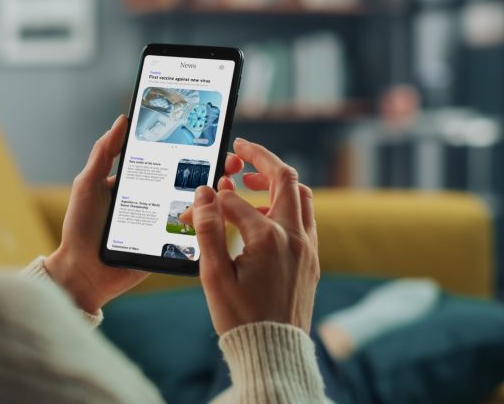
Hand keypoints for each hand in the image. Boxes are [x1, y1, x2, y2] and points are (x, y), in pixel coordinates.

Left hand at [45, 115, 243, 312]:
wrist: (82, 274)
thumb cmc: (80, 228)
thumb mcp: (89, 184)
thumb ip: (104, 153)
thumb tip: (123, 119)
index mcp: (136, 181)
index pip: (166, 159)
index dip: (188, 148)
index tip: (211, 138)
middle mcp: (152, 199)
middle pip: (186, 179)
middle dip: (211, 169)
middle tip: (230, 163)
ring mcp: (162, 222)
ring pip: (194, 204)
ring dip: (214, 194)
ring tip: (227, 185)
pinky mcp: (167, 245)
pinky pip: (191, 232)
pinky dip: (206, 222)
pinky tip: (218, 212)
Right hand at [185, 138, 318, 333]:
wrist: (274, 352)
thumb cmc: (241, 318)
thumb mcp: (214, 275)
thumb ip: (209, 230)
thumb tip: (204, 194)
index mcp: (269, 237)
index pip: (233, 202)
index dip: (208, 203)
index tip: (192, 209)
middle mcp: (294, 236)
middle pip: (286, 179)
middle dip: (262, 160)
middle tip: (241, 150)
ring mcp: (308, 248)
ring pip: (301, 197)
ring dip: (277, 183)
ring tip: (250, 184)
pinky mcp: (311, 260)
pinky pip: (304, 219)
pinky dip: (285, 206)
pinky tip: (263, 217)